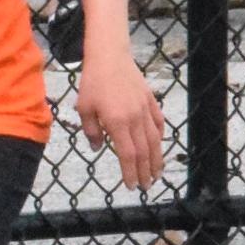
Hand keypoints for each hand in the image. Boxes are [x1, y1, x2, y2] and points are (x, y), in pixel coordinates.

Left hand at [75, 51, 165, 191]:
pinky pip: (159, 123)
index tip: (131, 186)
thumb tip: (97, 149)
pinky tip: (159, 147)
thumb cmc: (92, 83)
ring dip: (157, 160)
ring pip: (155, 141)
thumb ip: (91, 131)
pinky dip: (160, 137)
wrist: (110, 57)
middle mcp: (135, 119)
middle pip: (144, 152)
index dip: (130, 172)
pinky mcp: (151, 101)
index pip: (128, 155)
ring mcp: (146, 110)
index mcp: (117, 123)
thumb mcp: (84, 108)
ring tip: (156, 174)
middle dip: (145, 172)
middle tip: (145, 186)